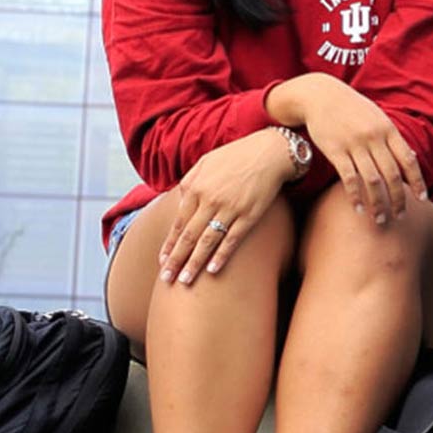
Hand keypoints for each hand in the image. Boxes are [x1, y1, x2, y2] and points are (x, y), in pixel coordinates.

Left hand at [157, 132, 300, 284]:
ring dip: (194, 263)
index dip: (169, 244)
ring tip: (185, 281)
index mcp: (195, 187)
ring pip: (207, 242)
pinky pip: (232, 240)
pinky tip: (212, 270)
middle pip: (188, 236)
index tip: (162, 261)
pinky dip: (222, 256)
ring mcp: (230, 208)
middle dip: (176, 260)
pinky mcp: (249, 215)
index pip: (178, 223)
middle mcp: (209, 199)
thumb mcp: (205, 162)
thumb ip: (189, 183)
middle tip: (167, 279)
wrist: (269, 151)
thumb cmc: (236, 155)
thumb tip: (180, 204)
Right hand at [295, 83, 426, 224]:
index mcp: (388, 129)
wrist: (320, 95)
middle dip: (398, 199)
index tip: (422, 199)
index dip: (417, 182)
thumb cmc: (352, 109)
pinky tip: (359, 209)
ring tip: (381, 220)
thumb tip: (412, 158)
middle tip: (400, 217)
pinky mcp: (335, 151)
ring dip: (379, 204)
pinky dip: (356, 196)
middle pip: (392, 175)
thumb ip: (393, 138)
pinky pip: (349, 178)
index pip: (408, 160)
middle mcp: (374, 138)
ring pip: (372, 181)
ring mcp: (354, 144)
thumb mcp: (378, 117)